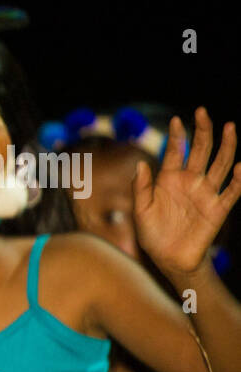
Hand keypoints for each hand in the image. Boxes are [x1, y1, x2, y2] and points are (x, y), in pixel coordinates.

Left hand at [133, 108, 240, 277]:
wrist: (169, 259)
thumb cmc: (153, 234)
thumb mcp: (141, 211)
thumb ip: (140, 188)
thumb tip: (141, 164)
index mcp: (169, 179)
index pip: (175, 152)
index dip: (177, 136)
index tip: (176, 120)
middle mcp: (190, 182)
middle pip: (201, 151)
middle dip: (203, 131)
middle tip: (203, 112)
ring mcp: (206, 193)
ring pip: (220, 164)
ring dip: (226, 146)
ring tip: (229, 127)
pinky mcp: (218, 209)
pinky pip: (232, 192)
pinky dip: (239, 180)